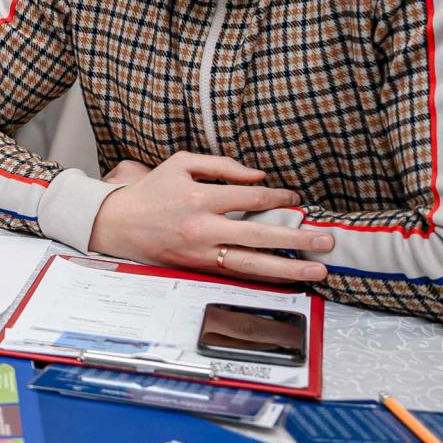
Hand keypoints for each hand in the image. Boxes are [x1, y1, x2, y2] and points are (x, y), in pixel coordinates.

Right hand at [87, 151, 332, 283]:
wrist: (116, 224)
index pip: (250, 197)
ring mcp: (201, 252)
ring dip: (289, 267)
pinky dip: (264, 277)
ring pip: (252, 263)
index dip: (278, 197)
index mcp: (199, 197)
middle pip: (259, 234)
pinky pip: (236, 274)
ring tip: (317, 270)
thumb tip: (258, 176)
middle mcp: (203, 228)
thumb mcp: (181, 163)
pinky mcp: (198, 268)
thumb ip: (222, 165)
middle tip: (326, 240)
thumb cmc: (150, 191)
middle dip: (297, 237)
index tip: (296, 199)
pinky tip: (287, 278)